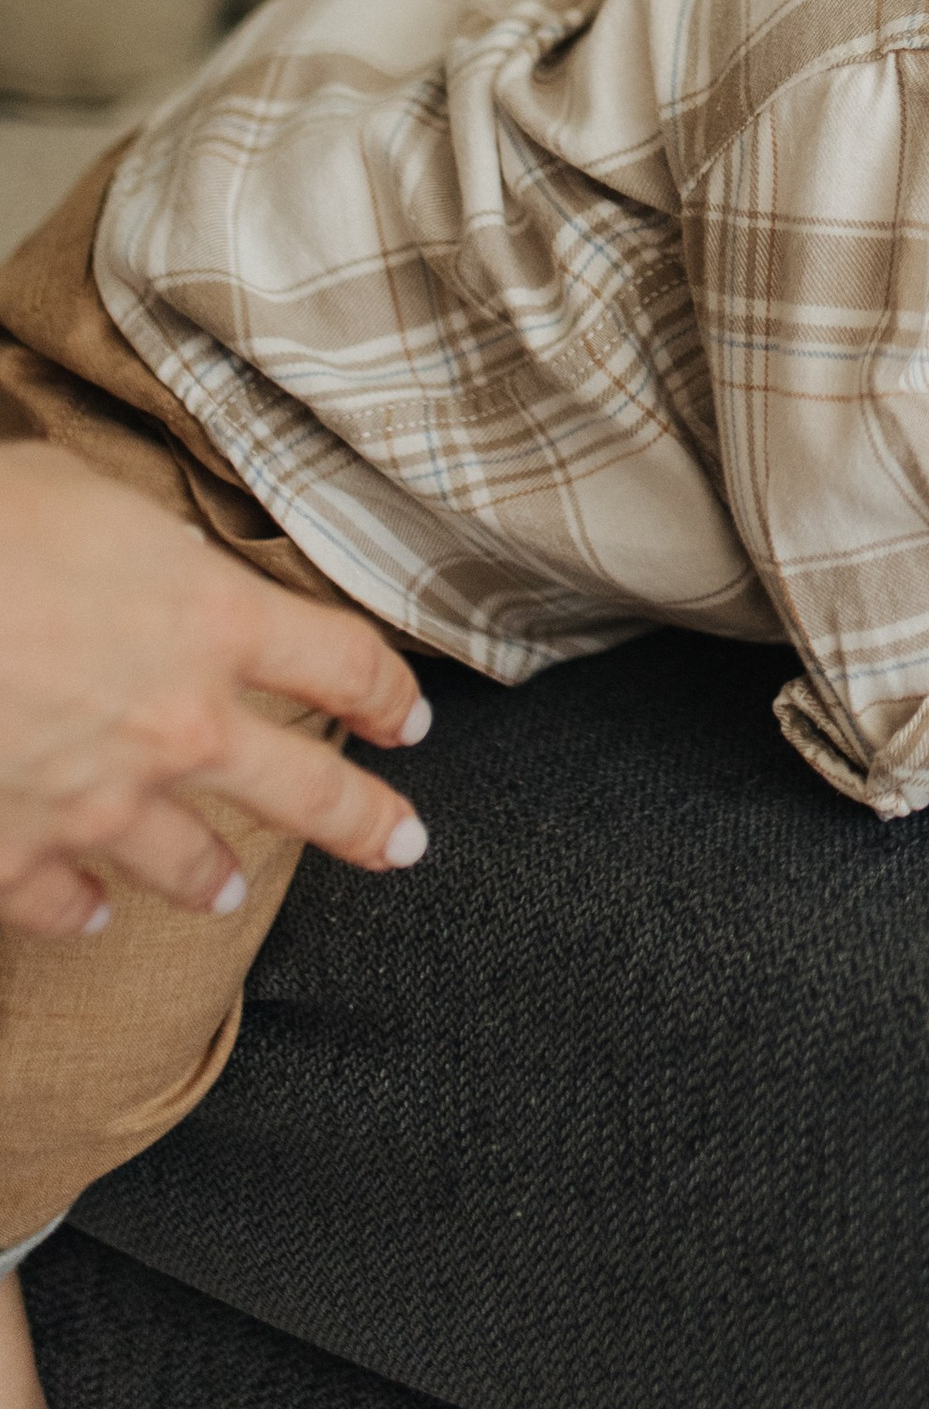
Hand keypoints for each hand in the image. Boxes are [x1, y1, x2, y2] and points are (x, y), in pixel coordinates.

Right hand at [0, 450, 433, 938]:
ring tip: (230, 894)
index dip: (388, 691)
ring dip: (214, 880)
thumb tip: (157, 559)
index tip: (408, 718)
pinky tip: (92, 914)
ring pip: (192, 865)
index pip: (341, 660)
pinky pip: (64, 901)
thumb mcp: (85, 494)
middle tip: (402, 845)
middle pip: (307, 788)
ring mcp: (100, 802)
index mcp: (211, 619)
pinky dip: (80, 911)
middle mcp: (178, 724)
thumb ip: (143, 544)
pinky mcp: (16, 853)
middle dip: (365, 821)